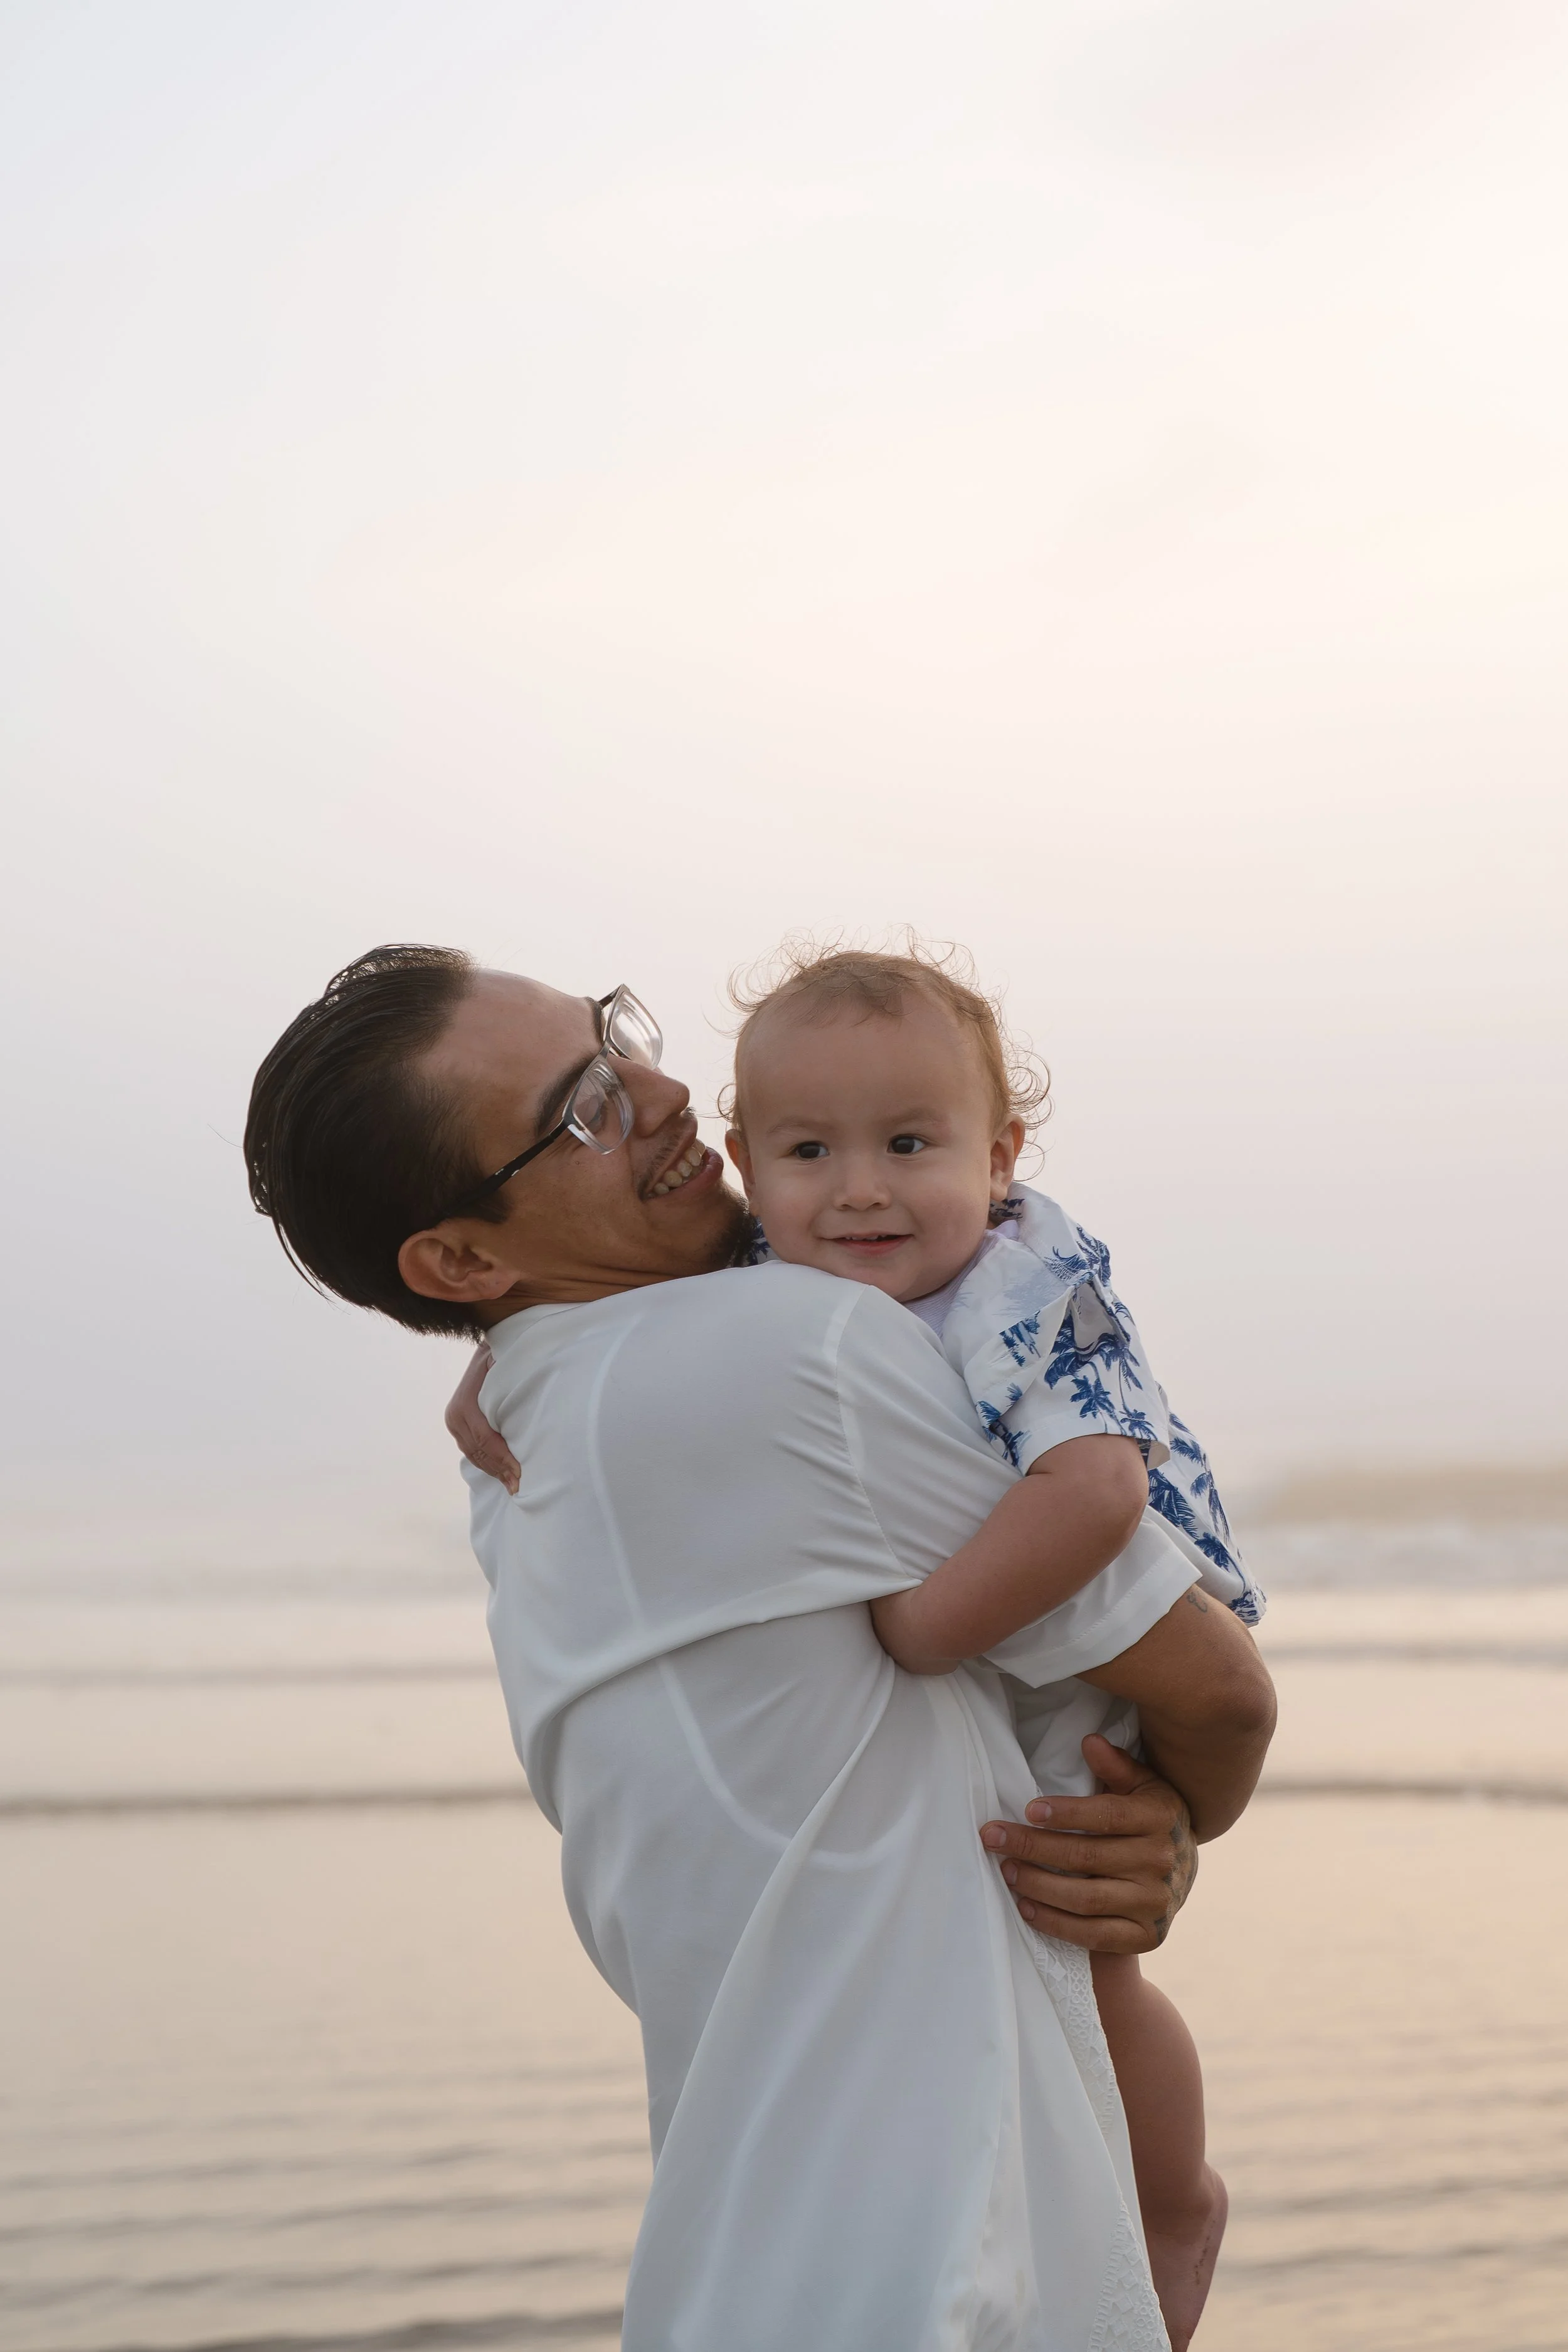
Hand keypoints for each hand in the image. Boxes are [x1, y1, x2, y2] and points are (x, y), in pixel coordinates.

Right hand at [444, 1344, 519, 1493]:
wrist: (487, 1347)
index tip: (520, 1474)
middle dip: (499, 1471)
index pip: (485, 1439)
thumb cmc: (504, 1355)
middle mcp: (454, 1415)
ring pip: (473, 1454)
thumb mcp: (508, 1368)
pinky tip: (500, 1472)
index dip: (502, 1459)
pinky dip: (486, 1462)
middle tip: (518, 1488)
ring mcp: (453, 1421)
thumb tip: (528, 1414)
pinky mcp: (457, 1425)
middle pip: (478, 1452)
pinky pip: (471, 1449)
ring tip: (511, 1485)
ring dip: (493, 1471)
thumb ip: (513, 1391)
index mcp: (465, 1404)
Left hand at [978, 1734, 1196, 1953]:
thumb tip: (1090, 1741)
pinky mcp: (1146, 1937)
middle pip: (1087, 1857)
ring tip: (1006, 1871)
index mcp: (1160, 1818)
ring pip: (1086, 1899)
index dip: (1067, 1813)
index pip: (1107, 1816)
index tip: (1028, 1810)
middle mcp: (1161, 1862)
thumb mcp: (1143, 1786)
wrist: (1183, 1873)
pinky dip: (1056, 1924)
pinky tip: (1027, 1908)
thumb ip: (1117, 1766)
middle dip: (1033, 1847)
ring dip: (1038, 1886)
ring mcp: (1154, 1904)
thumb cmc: (1151, 1820)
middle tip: (993, 1839)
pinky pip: (1094, 1935)